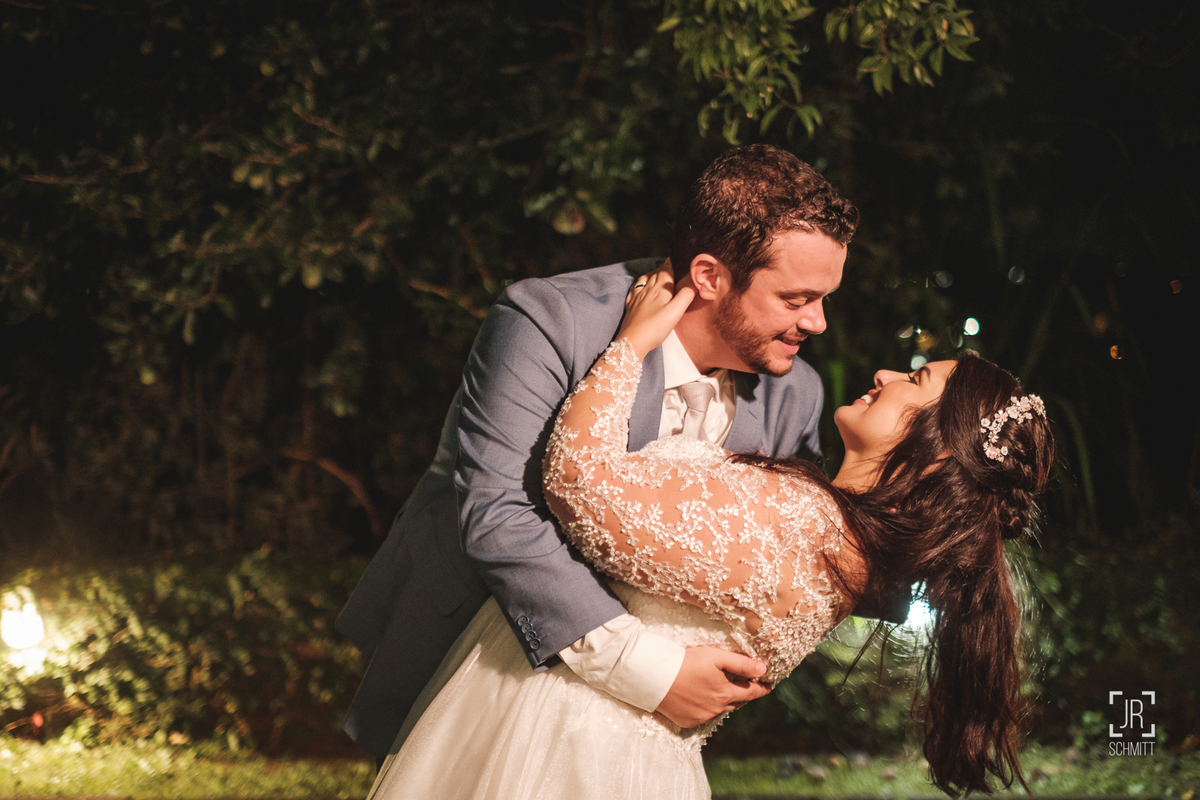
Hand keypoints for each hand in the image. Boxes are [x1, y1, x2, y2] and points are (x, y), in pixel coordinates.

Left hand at [617, 261, 695, 359]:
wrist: (632, 341)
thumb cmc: (655, 327)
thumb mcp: (676, 311)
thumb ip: (686, 294)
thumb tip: (696, 278)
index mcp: (660, 288)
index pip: (667, 269)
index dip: (674, 261)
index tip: (680, 256)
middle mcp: (648, 288)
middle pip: (657, 273)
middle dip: (666, 266)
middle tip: (673, 263)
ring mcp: (637, 296)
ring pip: (646, 278)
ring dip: (653, 273)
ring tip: (659, 271)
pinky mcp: (631, 305)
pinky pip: (635, 288)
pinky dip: (640, 283)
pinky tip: (641, 285)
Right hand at [654, 646, 769, 728]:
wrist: (654, 677)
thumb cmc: (686, 663)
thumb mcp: (716, 656)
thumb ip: (741, 664)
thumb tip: (763, 669)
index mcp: (726, 693)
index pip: (751, 692)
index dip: (761, 688)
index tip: (768, 686)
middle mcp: (717, 709)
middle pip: (737, 702)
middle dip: (742, 694)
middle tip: (743, 685)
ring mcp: (702, 717)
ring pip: (721, 710)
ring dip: (725, 701)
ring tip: (720, 689)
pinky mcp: (688, 721)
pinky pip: (704, 716)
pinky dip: (707, 708)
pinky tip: (700, 697)